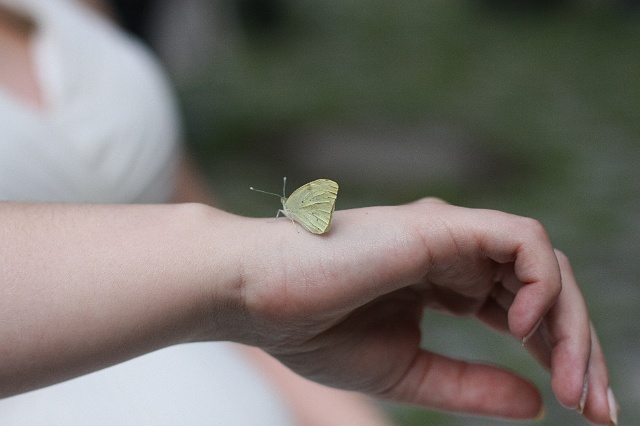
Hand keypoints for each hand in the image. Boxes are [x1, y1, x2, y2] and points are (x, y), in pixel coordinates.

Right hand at [236, 198, 614, 423]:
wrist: (256, 296)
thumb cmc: (312, 329)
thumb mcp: (407, 372)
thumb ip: (470, 385)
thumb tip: (538, 404)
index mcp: (444, 283)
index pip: (522, 314)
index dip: (559, 358)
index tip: (584, 413)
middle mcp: (455, 254)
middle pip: (544, 292)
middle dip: (579, 350)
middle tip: (598, 412)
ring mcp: (450, 235)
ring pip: (543, 264)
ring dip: (570, 324)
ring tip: (574, 386)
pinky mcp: (441, 225)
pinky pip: (521, 241)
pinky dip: (542, 282)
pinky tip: (528, 330)